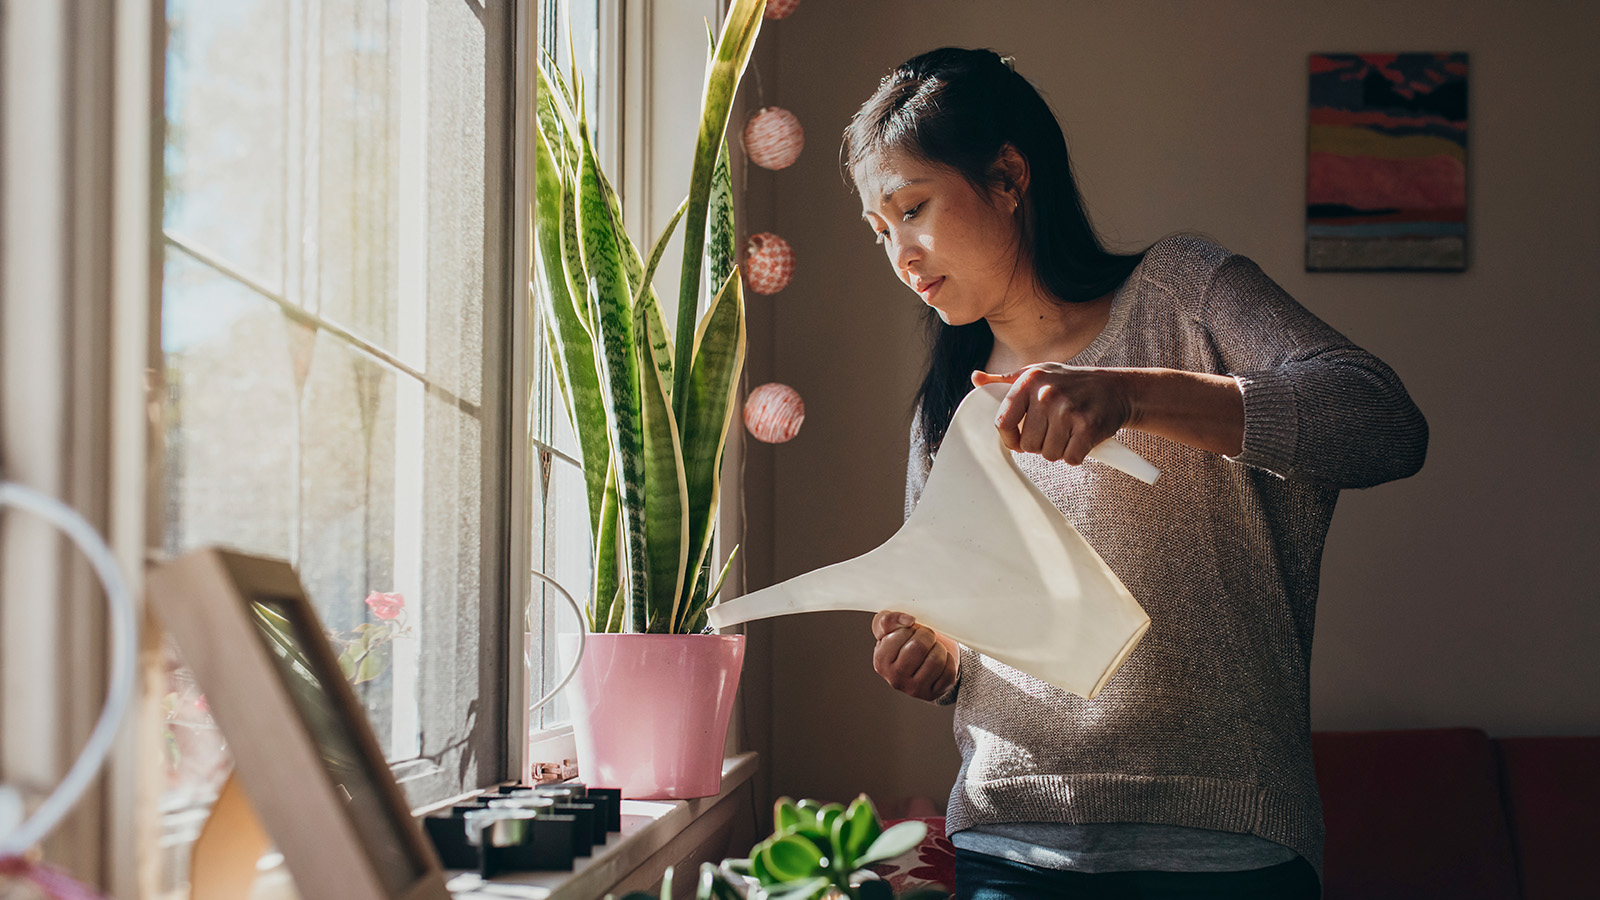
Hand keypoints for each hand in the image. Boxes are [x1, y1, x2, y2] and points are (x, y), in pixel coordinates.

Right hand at [871, 611, 959, 700]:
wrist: (923, 661)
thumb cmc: (906, 643)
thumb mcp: (890, 629)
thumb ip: (887, 620)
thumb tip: (907, 620)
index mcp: (881, 661)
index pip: (900, 634)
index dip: (910, 628)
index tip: (910, 632)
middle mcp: (895, 678)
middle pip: (919, 646)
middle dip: (927, 635)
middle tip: (926, 637)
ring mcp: (914, 689)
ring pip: (936, 660)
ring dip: (939, 648)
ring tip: (933, 648)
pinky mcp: (933, 694)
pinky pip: (949, 673)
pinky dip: (949, 662)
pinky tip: (941, 661)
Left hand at [972, 365, 1133, 463]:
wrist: (1117, 388)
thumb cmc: (1072, 383)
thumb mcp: (1038, 373)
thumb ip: (1005, 380)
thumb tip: (976, 378)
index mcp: (1029, 381)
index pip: (1002, 423)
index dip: (1010, 439)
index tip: (1019, 440)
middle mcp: (1047, 394)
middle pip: (1027, 445)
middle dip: (1040, 444)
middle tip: (1055, 430)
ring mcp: (1068, 410)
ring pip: (1048, 455)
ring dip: (1059, 450)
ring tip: (1069, 432)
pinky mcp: (1088, 427)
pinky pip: (1070, 459)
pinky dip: (1076, 455)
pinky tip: (1082, 438)